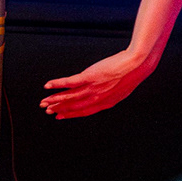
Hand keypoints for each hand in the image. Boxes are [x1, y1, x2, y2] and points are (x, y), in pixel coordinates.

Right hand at [41, 44, 158, 118]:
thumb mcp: (123, 87)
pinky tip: (48, 85)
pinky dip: (57, 85)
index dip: (71, 114)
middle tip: (47, 110)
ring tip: (44, 102)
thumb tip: (105, 90)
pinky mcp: (89, 77)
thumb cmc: (133, 72)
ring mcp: (93, 88)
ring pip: (70, 97)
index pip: (85, 111)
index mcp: (106, 102)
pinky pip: (69, 83)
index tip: (60, 116)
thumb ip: (111, 92)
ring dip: (55, 99)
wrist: (137, 64)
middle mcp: (98, 98)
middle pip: (74, 106)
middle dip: (60, 108)